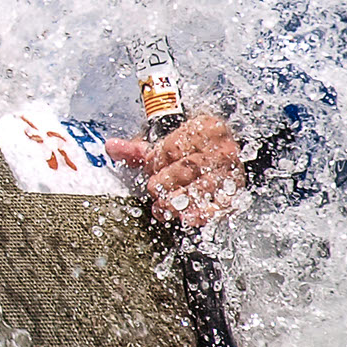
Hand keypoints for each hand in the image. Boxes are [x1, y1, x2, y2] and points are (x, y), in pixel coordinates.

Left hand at [106, 111, 243, 228]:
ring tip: (165, 208)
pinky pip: (220, 203)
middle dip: (166, 183)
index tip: (151, 169)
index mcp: (204, 128)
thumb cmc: (190, 149)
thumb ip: (137, 150)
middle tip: (156, 191)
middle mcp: (221, 148)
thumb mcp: (165, 145)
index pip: (174, 147)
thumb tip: (111, 147)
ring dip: (180, 200)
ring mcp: (230, 171)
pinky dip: (203, 213)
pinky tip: (188, 218)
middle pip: (188, 168)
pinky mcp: (235, 192)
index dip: (158, 161)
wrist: (224, 152)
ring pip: (203, 187)